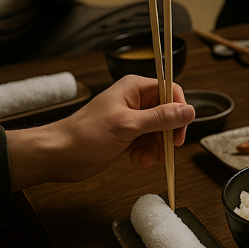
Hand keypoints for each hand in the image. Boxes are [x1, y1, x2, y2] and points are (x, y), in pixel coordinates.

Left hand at [6, 75, 195, 191]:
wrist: (60, 155)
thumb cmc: (85, 135)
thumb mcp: (128, 125)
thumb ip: (161, 118)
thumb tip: (188, 111)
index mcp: (135, 88)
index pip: (170, 90)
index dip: (179, 109)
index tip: (180, 128)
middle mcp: (136, 101)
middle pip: (168, 113)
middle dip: (168, 132)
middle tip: (169, 148)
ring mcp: (132, 119)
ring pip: (160, 130)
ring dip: (158, 146)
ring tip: (148, 158)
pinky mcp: (128, 135)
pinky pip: (149, 142)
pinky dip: (148, 153)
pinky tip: (138, 160)